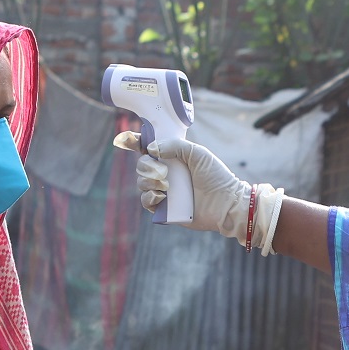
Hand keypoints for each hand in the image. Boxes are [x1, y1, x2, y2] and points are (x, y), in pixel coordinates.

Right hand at [114, 131, 254, 243]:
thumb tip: (150, 149)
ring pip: (141, 182)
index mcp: (173, 157)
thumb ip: (174, 145)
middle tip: (163, 173)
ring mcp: (164, 191)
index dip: (134, 142)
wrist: (225, 203)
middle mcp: (166, 173)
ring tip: (166, 187)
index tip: (123, 140)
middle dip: (147, 166)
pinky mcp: (164, 209)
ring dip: (149, 182)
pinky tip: (161, 197)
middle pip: (141, 165)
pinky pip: (145, 201)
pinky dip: (149, 197)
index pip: (148, 147)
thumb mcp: (197, 153)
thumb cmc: (215, 176)